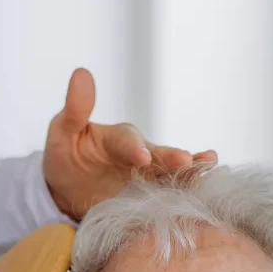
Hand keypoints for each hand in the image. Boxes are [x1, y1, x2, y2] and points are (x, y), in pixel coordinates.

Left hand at [43, 68, 218, 220]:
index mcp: (119, 138)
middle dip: (172, 159)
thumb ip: (75, 110)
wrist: (67, 190)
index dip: (135, 148)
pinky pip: (170, 195)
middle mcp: (140, 154)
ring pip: (172, 174)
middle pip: (159, 156)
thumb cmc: (65, 155)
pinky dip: (186, 194)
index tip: (142, 157)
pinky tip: (205, 192)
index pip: (128, 141)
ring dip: (190, 172)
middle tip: (186, 161)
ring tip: (210, 169)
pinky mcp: (150, 199)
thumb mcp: (62, 132)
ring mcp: (148, 177)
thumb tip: (80, 73)